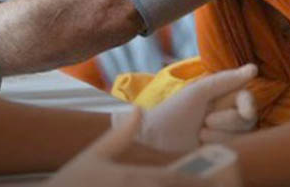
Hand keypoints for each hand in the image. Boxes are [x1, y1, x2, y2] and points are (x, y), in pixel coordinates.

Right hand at [45, 109, 205, 186]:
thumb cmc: (74, 180)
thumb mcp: (96, 154)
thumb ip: (120, 134)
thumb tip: (138, 110)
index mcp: (133, 178)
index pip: (174, 179)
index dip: (198, 180)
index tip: (215, 178)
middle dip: (197, 186)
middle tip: (215, 182)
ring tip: (199, 184)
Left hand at [136, 64, 257, 151]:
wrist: (156, 140)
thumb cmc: (173, 112)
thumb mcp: (198, 92)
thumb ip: (224, 80)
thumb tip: (253, 68)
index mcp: (221, 98)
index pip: (246, 98)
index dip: (248, 104)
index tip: (245, 110)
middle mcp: (226, 116)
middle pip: (248, 118)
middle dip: (228, 120)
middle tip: (206, 121)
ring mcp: (225, 136)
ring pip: (243, 135)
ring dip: (220, 135)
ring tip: (200, 134)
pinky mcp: (222, 153)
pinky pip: (235, 150)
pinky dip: (219, 146)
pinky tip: (203, 146)